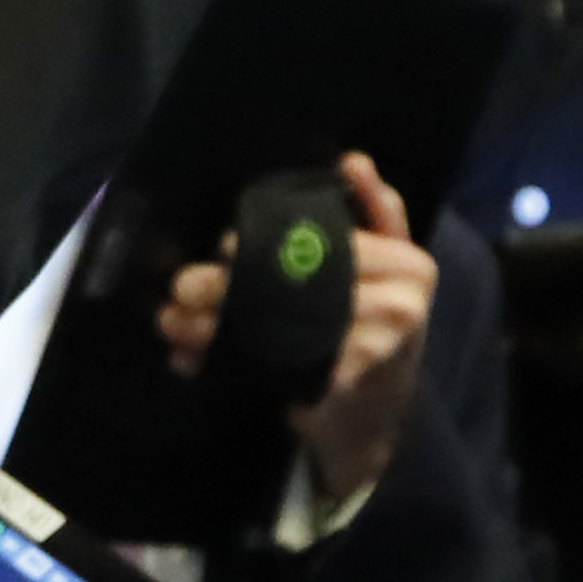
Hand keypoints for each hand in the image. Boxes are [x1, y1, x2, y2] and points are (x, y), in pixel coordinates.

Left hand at [148, 150, 435, 507]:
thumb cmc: (377, 331)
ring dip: (211, 326)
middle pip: (293, 284)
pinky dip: (222, 361)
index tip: (223, 246)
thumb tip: (352, 161)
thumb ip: (378, 216)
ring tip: (172, 321)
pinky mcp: (334, 390)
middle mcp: (399, 308)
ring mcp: (368, 353)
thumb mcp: (391, 269)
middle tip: (182, 287)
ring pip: (272, 325)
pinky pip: (267, 367)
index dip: (268, 242)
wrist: (374, 420)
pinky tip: (189, 357)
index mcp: (411, 268)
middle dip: (228, 286)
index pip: (327, 241)